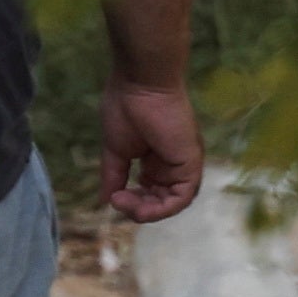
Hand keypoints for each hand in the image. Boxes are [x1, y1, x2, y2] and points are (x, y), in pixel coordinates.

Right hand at [96, 80, 204, 221]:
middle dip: (139, 207)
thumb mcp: (115, 148)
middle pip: (160, 198)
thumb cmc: (126, 108)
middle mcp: (172, 164)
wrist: (141, 86)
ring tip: (127, 207)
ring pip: (172, 202)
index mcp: (155, 158)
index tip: (113, 197)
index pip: (149, 189)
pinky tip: (142, 207)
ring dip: (150, 211)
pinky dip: (163, 208)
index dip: (132, 199)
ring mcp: (183, 165)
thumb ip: (114, 174)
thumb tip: (106, 199)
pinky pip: (182, 197)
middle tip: (118, 203)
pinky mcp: (191, 165)